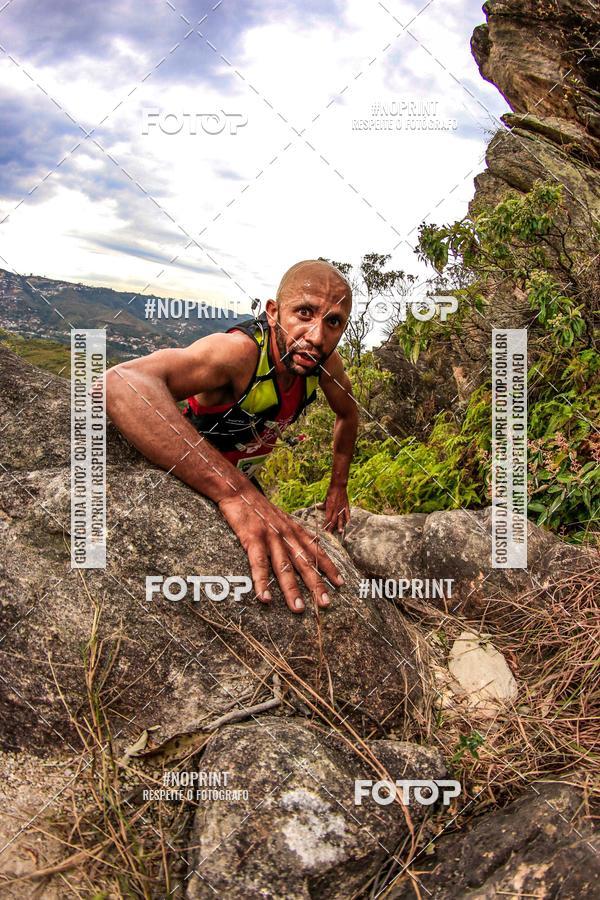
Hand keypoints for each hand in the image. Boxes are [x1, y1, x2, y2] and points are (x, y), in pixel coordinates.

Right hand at [218, 488, 343, 613]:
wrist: (238, 491)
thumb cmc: (259, 508)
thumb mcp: (282, 518)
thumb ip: (294, 533)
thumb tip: (308, 546)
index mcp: (294, 530)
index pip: (316, 551)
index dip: (329, 567)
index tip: (340, 583)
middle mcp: (287, 535)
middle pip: (304, 563)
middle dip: (316, 584)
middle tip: (326, 603)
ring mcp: (271, 537)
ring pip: (284, 567)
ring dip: (292, 589)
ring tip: (298, 608)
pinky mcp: (253, 539)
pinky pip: (259, 564)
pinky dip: (262, 582)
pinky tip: (265, 598)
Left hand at [316, 484, 349, 533]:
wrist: (339, 486)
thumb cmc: (331, 491)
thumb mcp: (326, 498)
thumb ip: (323, 505)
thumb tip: (318, 507)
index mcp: (330, 507)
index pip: (327, 518)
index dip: (325, 525)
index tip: (323, 530)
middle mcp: (336, 509)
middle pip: (333, 520)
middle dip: (331, 528)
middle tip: (330, 534)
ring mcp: (341, 507)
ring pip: (340, 518)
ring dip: (340, 525)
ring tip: (340, 532)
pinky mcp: (346, 505)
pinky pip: (347, 513)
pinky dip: (348, 518)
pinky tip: (348, 523)